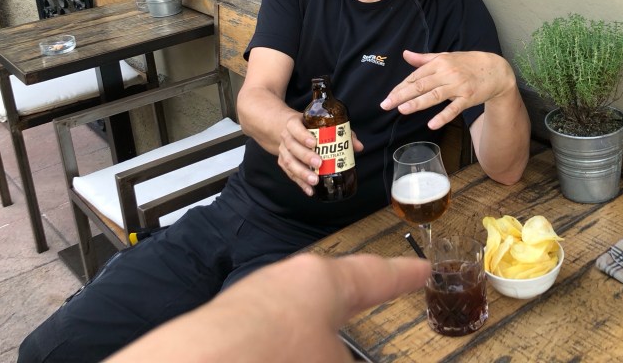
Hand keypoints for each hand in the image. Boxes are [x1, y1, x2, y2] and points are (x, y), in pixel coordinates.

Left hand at [106, 253, 430, 362]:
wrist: (199, 362)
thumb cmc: (279, 353)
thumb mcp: (332, 359)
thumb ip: (346, 353)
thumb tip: (342, 352)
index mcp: (326, 281)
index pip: (378, 276)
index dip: (405, 275)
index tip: (424, 269)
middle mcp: (291, 278)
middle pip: (334, 284)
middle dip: (356, 294)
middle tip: (378, 291)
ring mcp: (257, 294)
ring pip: (299, 305)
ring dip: (316, 323)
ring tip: (324, 340)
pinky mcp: (229, 318)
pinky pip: (269, 325)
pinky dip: (285, 338)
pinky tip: (281, 350)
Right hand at [276, 113, 363, 195]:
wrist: (288, 130)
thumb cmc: (310, 126)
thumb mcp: (323, 124)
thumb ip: (342, 133)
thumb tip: (358, 147)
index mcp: (293, 123)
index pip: (295, 127)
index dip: (303, 135)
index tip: (314, 142)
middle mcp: (286, 137)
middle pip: (292, 147)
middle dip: (305, 156)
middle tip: (319, 163)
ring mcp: (283, 150)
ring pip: (289, 162)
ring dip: (302, 173)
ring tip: (315, 181)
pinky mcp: (282, 162)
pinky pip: (290, 174)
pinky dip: (300, 183)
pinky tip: (310, 190)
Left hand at [380, 50, 516, 129]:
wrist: (495, 69)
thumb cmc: (468, 63)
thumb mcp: (445, 57)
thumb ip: (424, 59)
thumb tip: (405, 54)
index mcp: (439, 63)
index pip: (415, 76)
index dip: (400, 87)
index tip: (388, 97)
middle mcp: (447, 73)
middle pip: (420, 85)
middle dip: (401, 95)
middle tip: (386, 105)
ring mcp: (458, 86)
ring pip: (434, 95)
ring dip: (417, 103)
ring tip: (402, 109)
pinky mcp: (468, 98)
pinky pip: (454, 108)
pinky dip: (442, 116)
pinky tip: (431, 124)